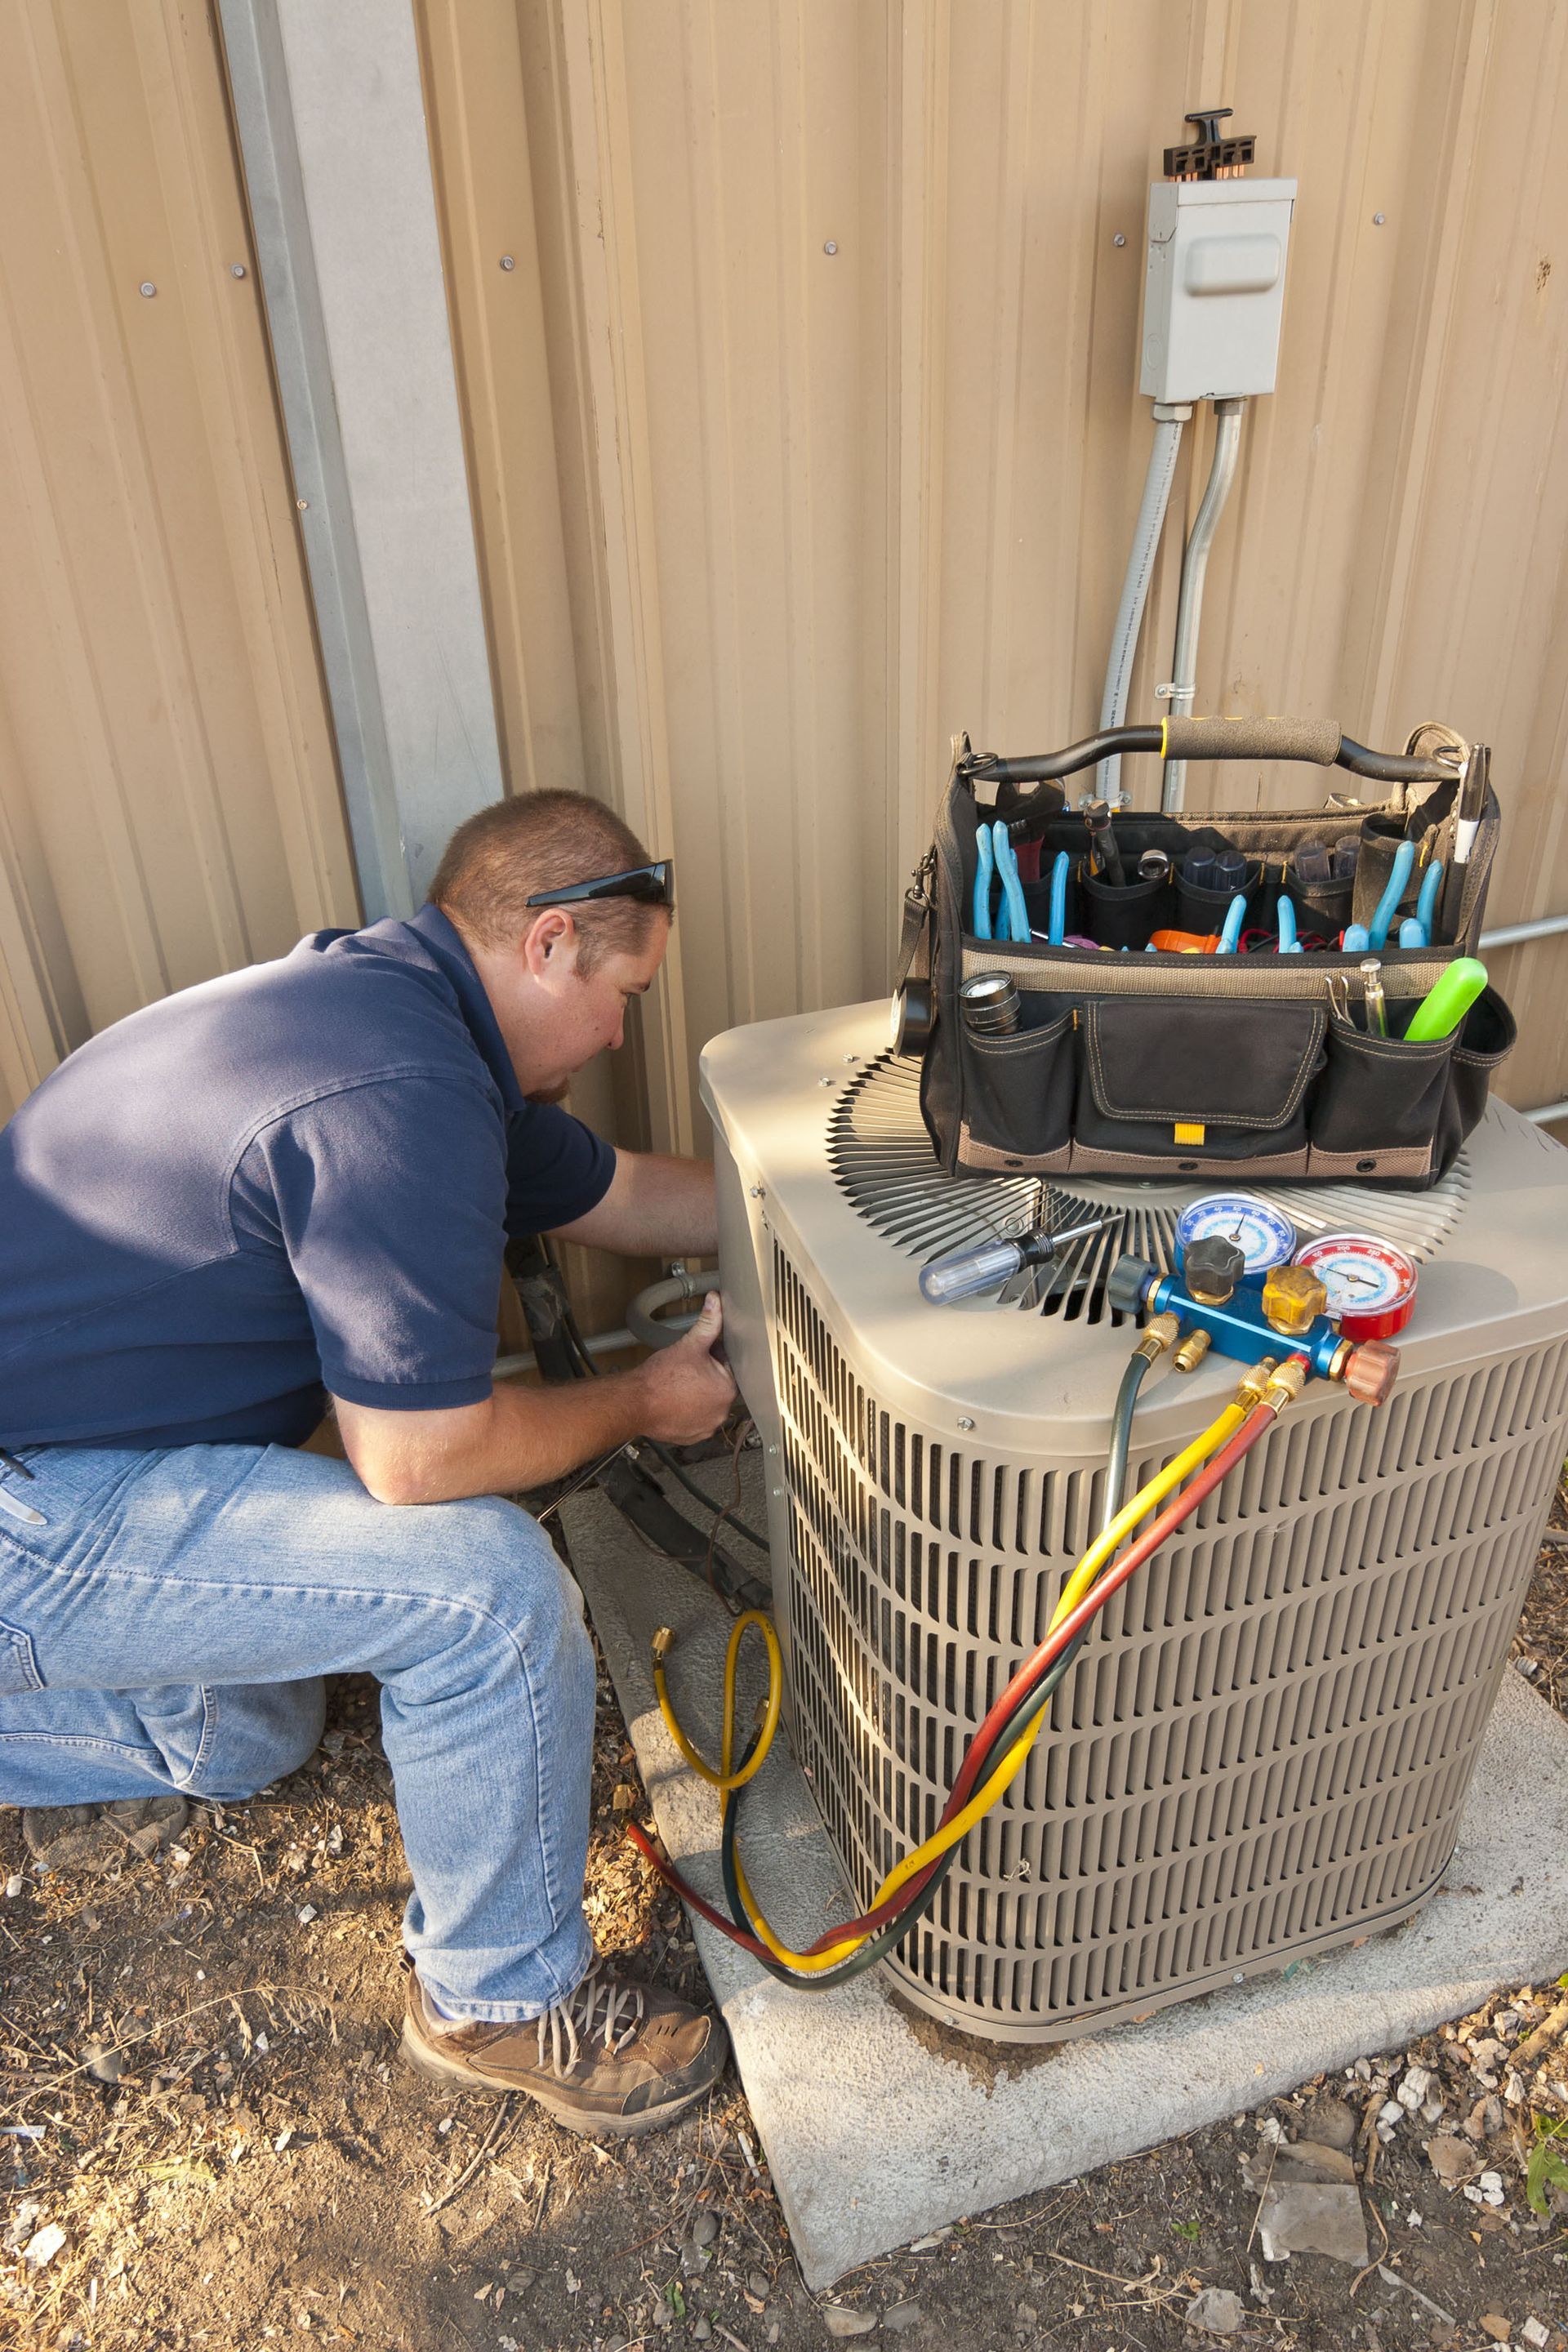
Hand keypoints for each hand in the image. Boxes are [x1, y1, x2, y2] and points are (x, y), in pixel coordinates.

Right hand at [636, 1292, 736, 1444]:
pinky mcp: (691, 1437)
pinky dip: (687, 1410)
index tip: (698, 1355)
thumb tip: (716, 1302)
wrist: (635, 1402)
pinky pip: (695, 1419)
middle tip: (685, 1369)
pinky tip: (675, 1400)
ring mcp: (706, 1427)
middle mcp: (721, 1412)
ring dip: (697, 1394)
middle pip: (718, 1386)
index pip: (728, 1366)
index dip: (713, 1356)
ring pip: (706, 1403)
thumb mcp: (689, 1344)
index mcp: (728, 1389)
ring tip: (679, 1384)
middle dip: (706, 1375)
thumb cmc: (660, 1378)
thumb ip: (708, 1322)